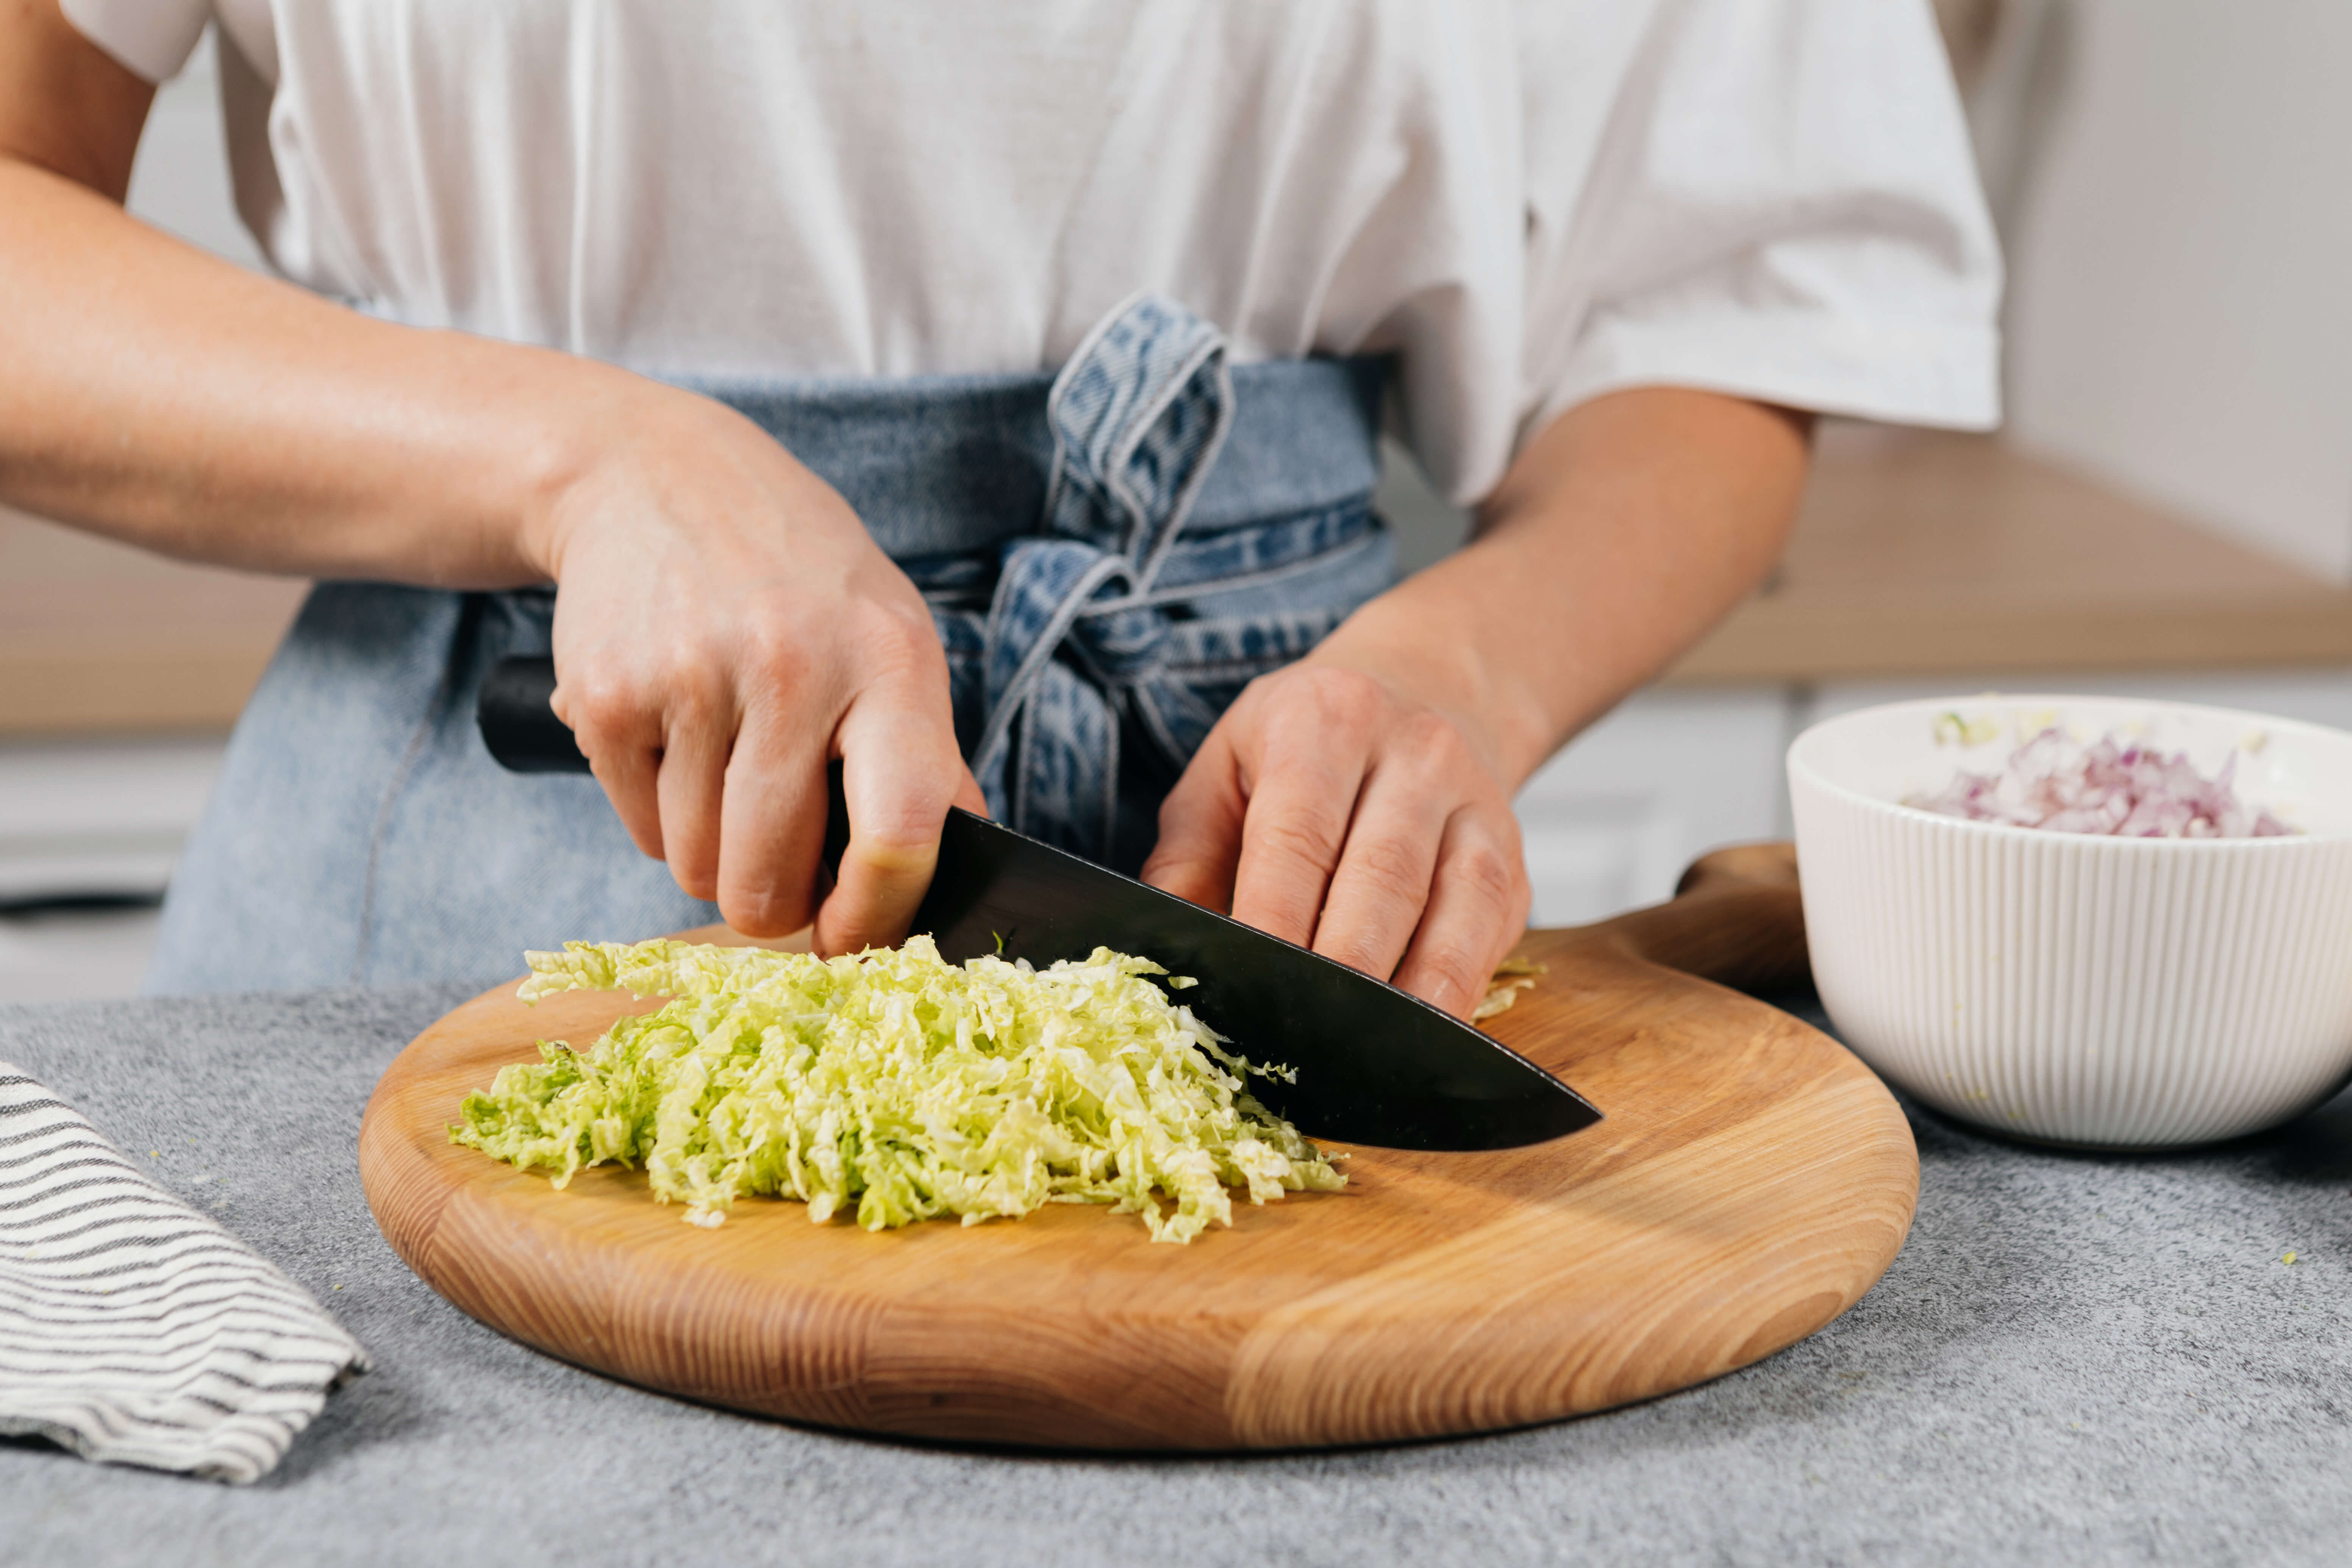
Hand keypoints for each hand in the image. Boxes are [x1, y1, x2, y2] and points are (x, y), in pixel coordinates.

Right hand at [535, 386, 984, 951]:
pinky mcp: (604, 697)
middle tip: (778, 867)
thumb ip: (927, 756)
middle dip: (773, 904)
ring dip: (710, 854)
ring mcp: (690, 680)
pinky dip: (656, 813)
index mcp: (889, 660)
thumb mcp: (889, 635)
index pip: (901, 833)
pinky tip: (674, 736)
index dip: (878, 916)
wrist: (656, 475)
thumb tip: (964, 866)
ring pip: (695, 868)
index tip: (855, 938)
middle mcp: (793, 666)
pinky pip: (638, 829)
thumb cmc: (797, 576)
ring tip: (724, 769)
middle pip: (772, 878)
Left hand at [1140, 660, 1530, 1018]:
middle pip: (1383, 878)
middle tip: (1300, 1042)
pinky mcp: (1513, 858)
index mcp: (1324, 721)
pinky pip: (1492, 933)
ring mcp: (1476, 804)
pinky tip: (1421, 1038)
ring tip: (1364, 1056)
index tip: (1250, 992)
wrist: (1425, 685)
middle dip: (1342, 969)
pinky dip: (1458, 991)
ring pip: (1456, 908)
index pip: (1299, 836)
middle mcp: (1414, 753)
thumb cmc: (1303, 743)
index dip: (1276, 922)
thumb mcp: (1225, 767)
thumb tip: (1162, 946)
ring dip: (1411, 994)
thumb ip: (1188, 855)